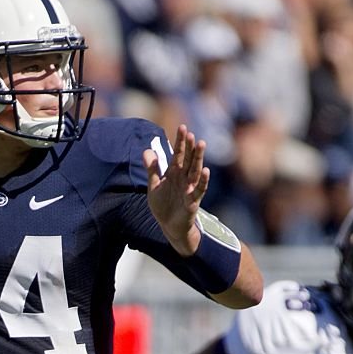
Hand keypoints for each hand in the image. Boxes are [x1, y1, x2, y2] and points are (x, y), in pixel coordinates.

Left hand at [144, 125, 208, 256]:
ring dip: (199, 158)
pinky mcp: (193, 201)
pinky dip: (203, 181)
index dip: (180, 141)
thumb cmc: (163, 205)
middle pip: (188, 159)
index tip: (182, 127)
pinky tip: (206, 171)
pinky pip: (199, 190)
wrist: (168, 226)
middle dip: (190, 146)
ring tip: (201, 144)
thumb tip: (146, 150)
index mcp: (174, 173)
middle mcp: (184, 178)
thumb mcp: (154, 186)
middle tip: (191, 133)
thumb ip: (152, 169)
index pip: (178, 154)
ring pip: (195, 170)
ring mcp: (190, 189)